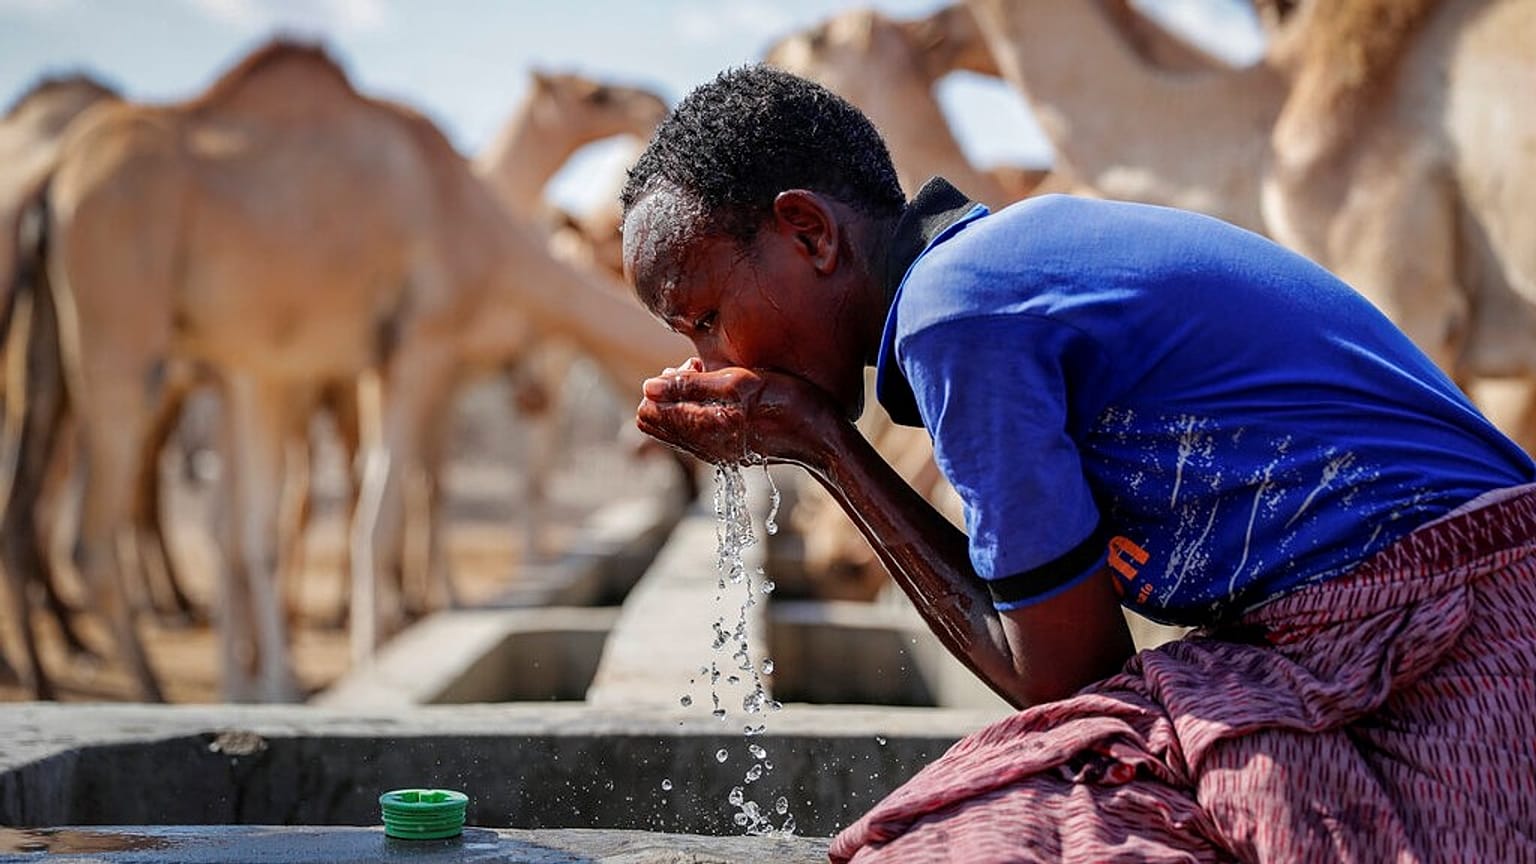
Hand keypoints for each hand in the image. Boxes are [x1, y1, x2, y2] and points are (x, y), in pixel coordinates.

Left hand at [637, 359, 841, 467]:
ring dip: (689, 401)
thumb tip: (647, 386)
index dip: (664, 383)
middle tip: (701, 371)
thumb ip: (691, 385)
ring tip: (718, 381)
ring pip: (679, 427)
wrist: (823, 439)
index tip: (692, 367)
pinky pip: (699, 433)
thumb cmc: (787, 404)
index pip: (649, 412)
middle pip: (659, 421)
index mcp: (700, 427)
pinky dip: (705, 412)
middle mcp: (703, 445)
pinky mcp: (731, 452)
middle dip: (671, 392)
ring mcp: (717, 451)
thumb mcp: (740, 383)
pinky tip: (729, 397)